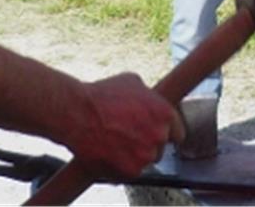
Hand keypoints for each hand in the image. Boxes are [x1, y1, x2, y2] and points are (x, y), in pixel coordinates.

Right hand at [68, 73, 184, 177]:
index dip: (166, 134)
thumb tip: (151, 100)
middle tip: (129, 137)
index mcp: (165, 114)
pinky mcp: (130, 171)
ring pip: (145, 161)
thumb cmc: (102, 95)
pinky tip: (109, 153)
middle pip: (160, 149)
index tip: (157, 135)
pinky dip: (120, 166)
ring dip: (134, 156)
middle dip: (148, 144)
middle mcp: (159, 136)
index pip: (178, 134)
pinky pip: (130, 172)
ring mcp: (146, 155)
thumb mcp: (132, 82)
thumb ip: (149, 97)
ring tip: (115, 143)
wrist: (77, 113)